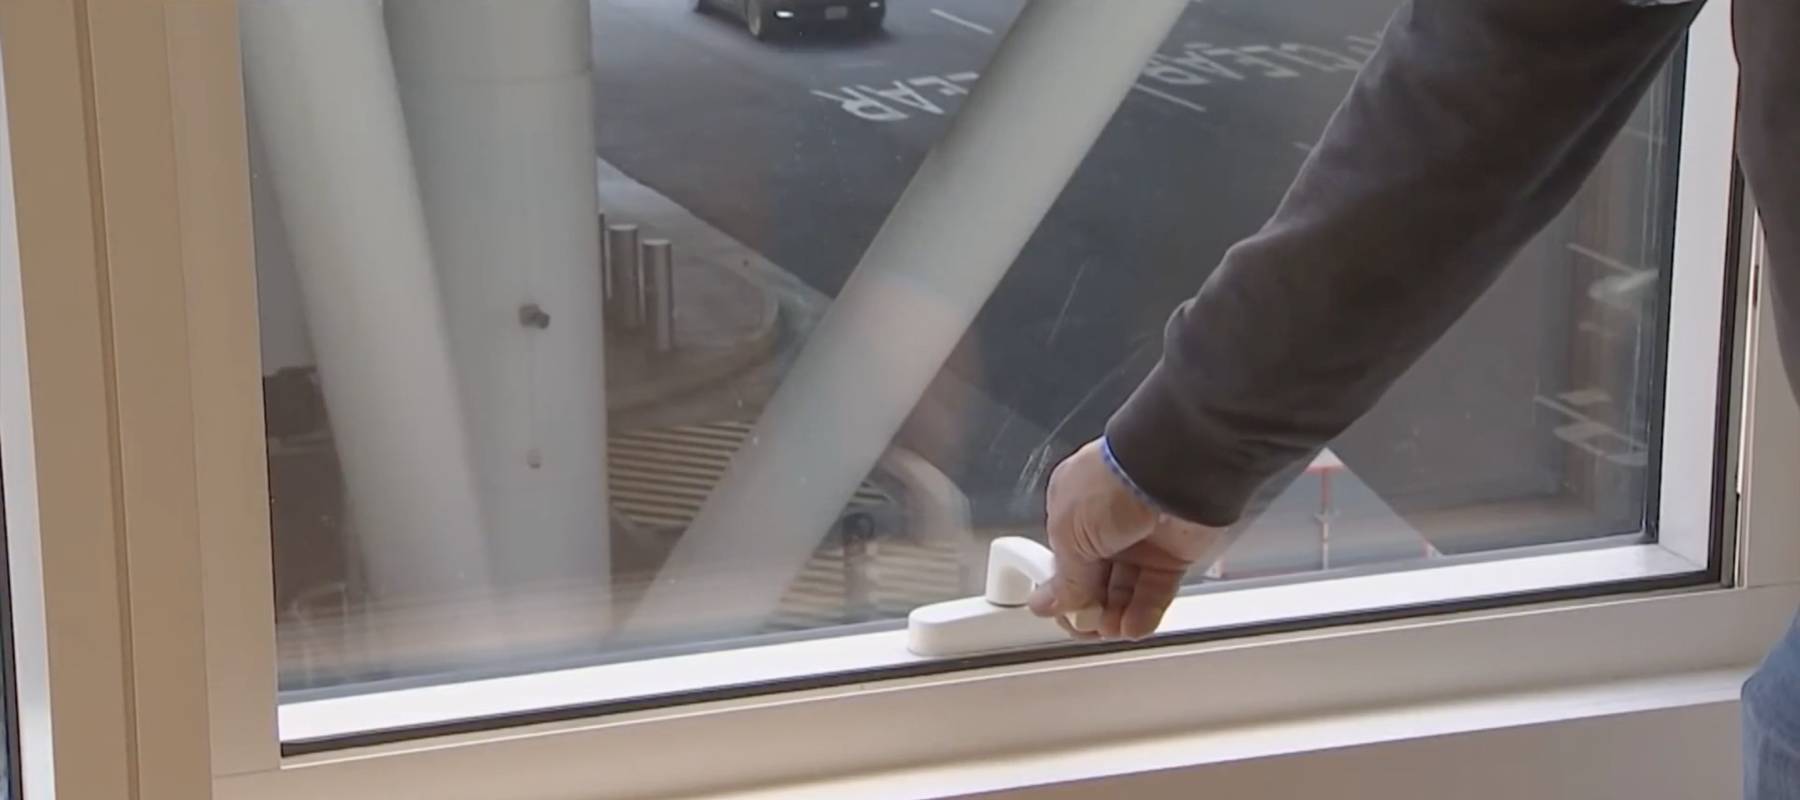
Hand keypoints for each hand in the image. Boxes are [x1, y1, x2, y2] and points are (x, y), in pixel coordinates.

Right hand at [1027, 439, 1227, 640]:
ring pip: (1125, 591)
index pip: (1063, 563)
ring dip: (1116, 616)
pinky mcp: (1173, 553)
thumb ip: (1063, 578)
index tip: (1061, 614)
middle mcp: (1105, 525)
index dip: (1063, 592)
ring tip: (1110, 629)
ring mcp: (1140, 539)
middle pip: (1094, 581)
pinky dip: (1144, 613)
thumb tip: (1045, 604)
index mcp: (1072, 511)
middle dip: (1089, 609)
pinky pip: (1155, 592)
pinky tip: (1132, 626)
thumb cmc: (1112, 486)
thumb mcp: (1069, 535)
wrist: (1168, 471)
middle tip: (1086, 626)